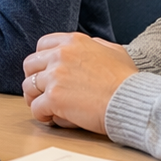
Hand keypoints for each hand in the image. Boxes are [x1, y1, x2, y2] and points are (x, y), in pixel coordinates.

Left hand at [21, 32, 138, 133]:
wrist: (131, 100)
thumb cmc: (127, 80)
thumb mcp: (115, 51)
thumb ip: (97, 45)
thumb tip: (91, 45)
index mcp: (73, 42)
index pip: (42, 45)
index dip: (41, 61)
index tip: (45, 72)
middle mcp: (61, 55)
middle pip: (30, 65)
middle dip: (33, 79)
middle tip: (41, 92)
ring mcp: (55, 76)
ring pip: (28, 86)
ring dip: (34, 98)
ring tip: (45, 107)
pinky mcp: (54, 97)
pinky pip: (36, 108)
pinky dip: (41, 115)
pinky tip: (50, 118)